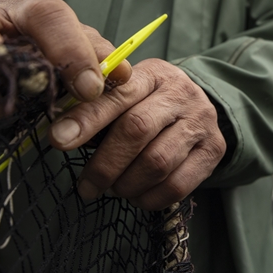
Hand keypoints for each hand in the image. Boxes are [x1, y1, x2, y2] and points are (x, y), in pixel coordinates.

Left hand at [50, 59, 226, 210]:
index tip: (58, 140)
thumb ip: (98, 107)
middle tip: (86, 186)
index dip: (87, 119)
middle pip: (137, 130)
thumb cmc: (148, 104)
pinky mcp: (213, 150)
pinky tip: (137, 196)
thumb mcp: (126, 94)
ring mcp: (201, 122)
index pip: (117, 94)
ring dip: (126, 184)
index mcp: (152, 74)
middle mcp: (181, 93)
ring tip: (113, 189)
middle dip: (104, 164)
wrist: (197, 110)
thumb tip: (61, 134)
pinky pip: (178, 186)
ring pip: (157, 162)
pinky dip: (149, 198)